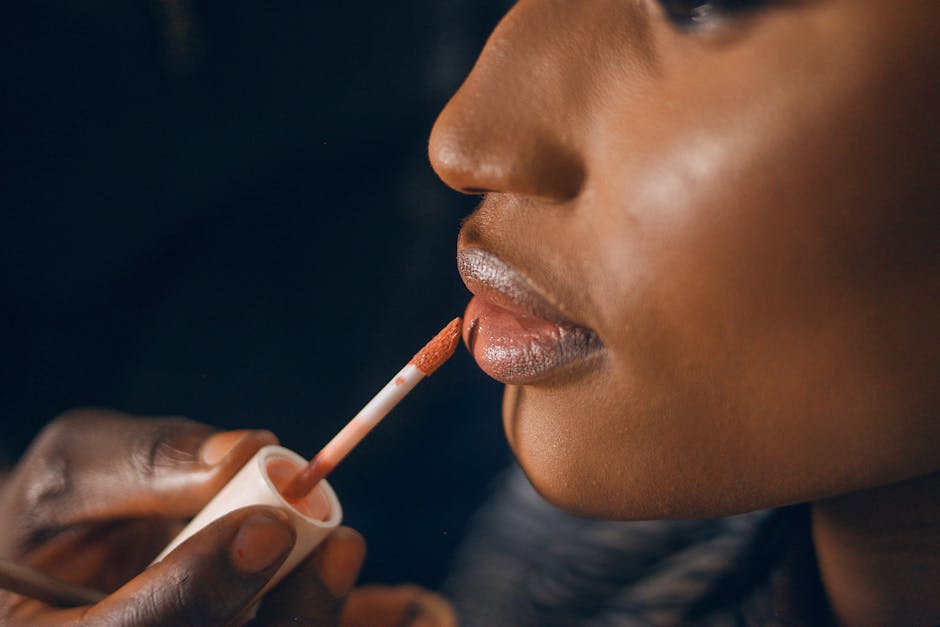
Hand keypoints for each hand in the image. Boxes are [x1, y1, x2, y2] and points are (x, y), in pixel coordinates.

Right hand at [0, 408, 365, 625]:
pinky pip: (290, 626)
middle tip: (338, 544)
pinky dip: (345, 611)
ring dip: (315, 609)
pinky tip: (374, 589)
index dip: (200, 589)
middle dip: (289, 607)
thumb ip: (147, 460)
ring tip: (347, 553)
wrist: (75, 548)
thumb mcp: (77, 467)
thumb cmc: (66, 507)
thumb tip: (246, 451)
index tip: (267, 528)